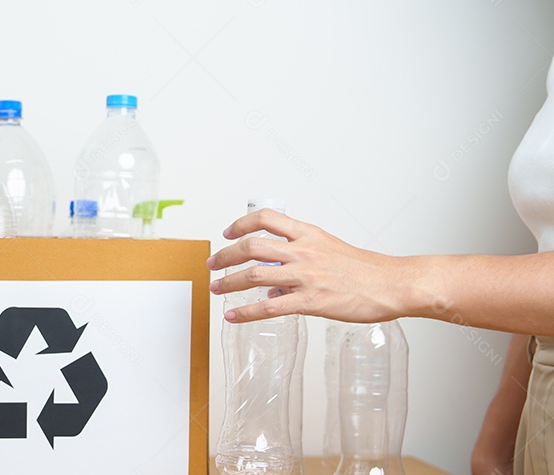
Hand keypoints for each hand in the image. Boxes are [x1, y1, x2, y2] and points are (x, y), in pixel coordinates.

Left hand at [206, 209, 410, 322]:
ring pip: (255, 275)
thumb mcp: (330, 249)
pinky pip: (269, 307)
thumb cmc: (365, 269)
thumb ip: (301, 258)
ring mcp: (306, 276)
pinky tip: (233, 316)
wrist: (392, 284)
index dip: (241, 224)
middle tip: (212, 264)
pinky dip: (246, 312)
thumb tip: (275, 281)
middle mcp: (303, 252)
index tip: (228, 233)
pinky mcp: (311, 301)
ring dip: (229, 283)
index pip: (266, 219)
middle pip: (251, 246)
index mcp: (309, 234)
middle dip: (225, 256)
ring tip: (216, 289)